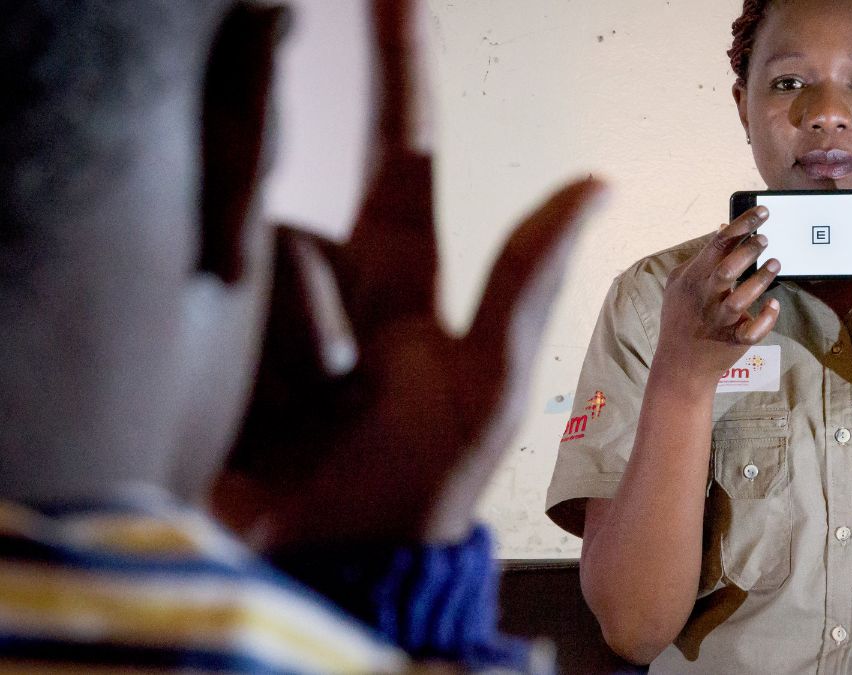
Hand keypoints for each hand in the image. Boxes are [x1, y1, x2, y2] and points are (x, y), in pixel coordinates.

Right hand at [214, 0, 605, 546]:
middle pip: (302, 219)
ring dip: (294, 350)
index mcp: (403, 278)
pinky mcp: (222, 357)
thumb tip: (596, 183)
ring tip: (321, 416)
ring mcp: (275, 319)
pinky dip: (254, 373)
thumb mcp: (488, 381)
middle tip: (337, 350)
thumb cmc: (426, 481)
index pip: (404, 157)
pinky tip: (276, 424)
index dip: (401, 74)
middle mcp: (335, 282)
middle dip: (301, 255)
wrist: (344, 563)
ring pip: (263, 272)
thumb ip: (527, 277)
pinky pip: (220, 326)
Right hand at [653, 206, 780, 387]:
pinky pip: (752, 331)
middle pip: (727, 269)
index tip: (762, 213)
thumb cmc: (680, 318)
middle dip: (749, 251)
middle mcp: (705, 299)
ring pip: (741, 299)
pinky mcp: (732, 341)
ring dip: (761, 280)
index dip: (741, 225)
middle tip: (766, 239)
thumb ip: (701, 257)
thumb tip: (723, 228)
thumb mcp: (679, 284)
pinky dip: (766, 319)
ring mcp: (718, 321)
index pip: (717, 244)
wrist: (679, 365)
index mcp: (692, 279)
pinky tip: (773, 306)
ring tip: (776, 264)